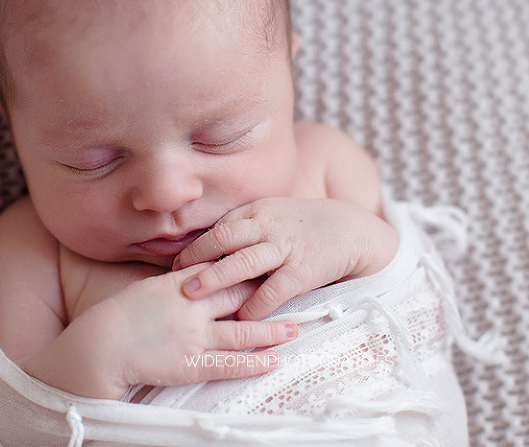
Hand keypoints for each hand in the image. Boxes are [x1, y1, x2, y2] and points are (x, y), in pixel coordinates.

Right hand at [22, 263, 297, 398]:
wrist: (99, 346)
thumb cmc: (121, 314)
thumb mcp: (151, 286)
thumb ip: (180, 280)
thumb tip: (200, 271)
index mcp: (182, 284)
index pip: (224, 270)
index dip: (250, 267)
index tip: (271, 262)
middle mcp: (193, 307)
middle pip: (240, 297)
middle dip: (269, 294)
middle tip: (295, 289)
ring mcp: (193, 336)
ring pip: (242, 333)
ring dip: (270, 331)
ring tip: (293, 329)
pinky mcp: (190, 364)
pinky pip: (228, 365)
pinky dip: (253, 364)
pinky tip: (273, 361)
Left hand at [174, 198, 399, 320]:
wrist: (354, 231)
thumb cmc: (308, 227)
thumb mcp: (276, 215)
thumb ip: (248, 228)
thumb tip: (209, 250)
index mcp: (260, 211)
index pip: (220, 227)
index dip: (196, 245)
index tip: (177, 263)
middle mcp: (270, 225)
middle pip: (224, 239)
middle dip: (196, 258)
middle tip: (174, 278)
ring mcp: (287, 247)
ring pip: (244, 262)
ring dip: (215, 278)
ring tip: (193, 294)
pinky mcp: (304, 269)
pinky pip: (274, 289)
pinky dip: (255, 305)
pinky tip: (242, 317)